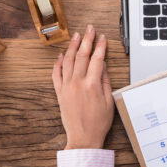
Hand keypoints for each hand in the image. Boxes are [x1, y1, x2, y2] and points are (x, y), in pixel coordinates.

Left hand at [52, 24, 113, 149]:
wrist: (83, 138)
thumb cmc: (99, 122)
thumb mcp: (109, 101)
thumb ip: (106, 81)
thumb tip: (104, 66)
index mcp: (93, 85)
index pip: (97, 59)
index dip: (101, 46)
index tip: (103, 37)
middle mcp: (78, 83)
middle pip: (82, 56)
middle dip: (87, 40)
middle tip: (90, 29)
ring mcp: (67, 87)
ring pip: (68, 61)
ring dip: (73, 47)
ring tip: (77, 36)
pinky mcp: (59, 93)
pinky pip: (56, 74)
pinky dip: (58, 63)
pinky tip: (61, 55)